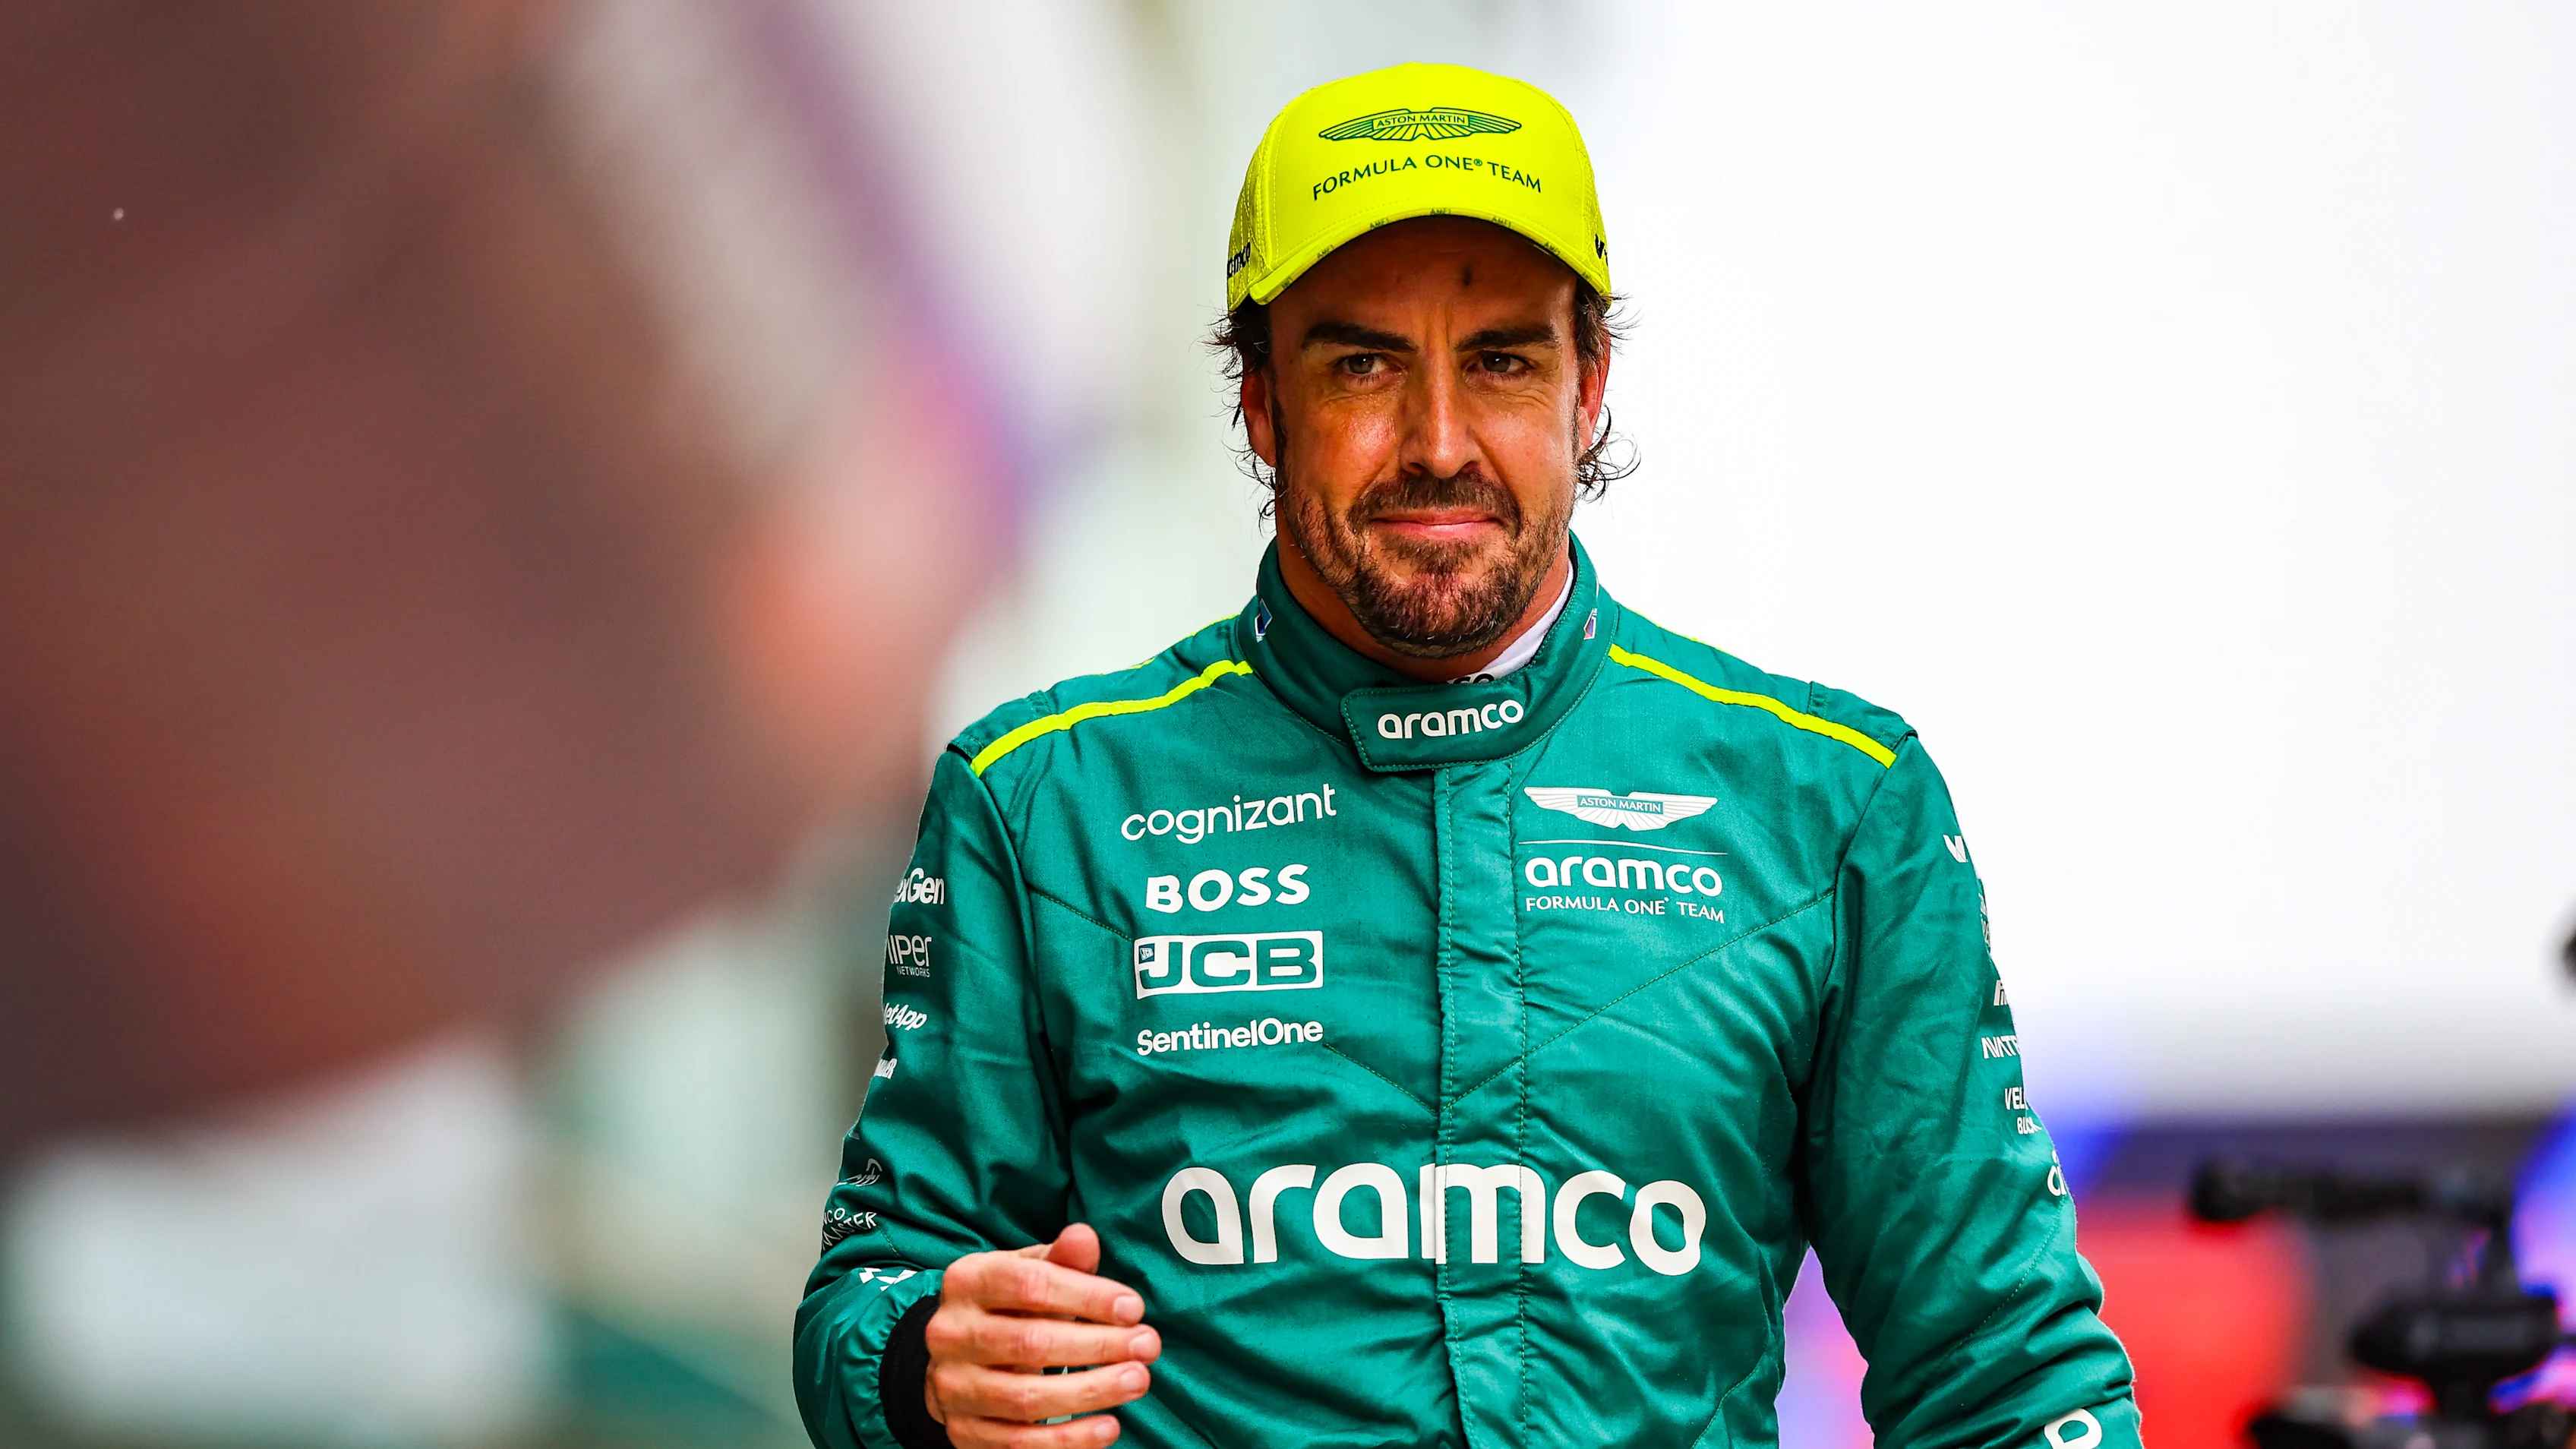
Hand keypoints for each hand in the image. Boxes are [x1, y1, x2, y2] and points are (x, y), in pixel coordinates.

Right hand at [923, 1224, 1158, 1446]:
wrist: (957, 1359)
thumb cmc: (1008, 1308)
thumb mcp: (1030, 1273)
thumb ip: (1062, 1259)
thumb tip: (1084, 1238)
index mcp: (967, 1281)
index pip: (1030, 1285)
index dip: (1087, 1297)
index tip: (1133, 1308)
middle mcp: (950, 1333)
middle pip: (1031, 1343)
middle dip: (1099, 1346)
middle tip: (1147, 1346)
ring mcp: (953, 1386)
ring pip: (1026, 1398)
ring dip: (1091, 1392)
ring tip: (1138, 1380)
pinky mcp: (964, 1431)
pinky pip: (1019, 1443)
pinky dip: (1068, 1439)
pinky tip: (1108, 1427)